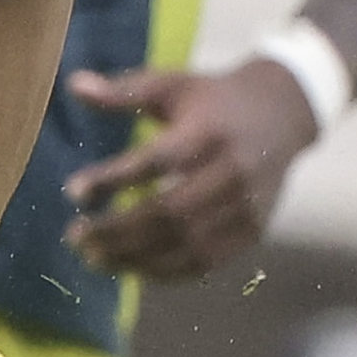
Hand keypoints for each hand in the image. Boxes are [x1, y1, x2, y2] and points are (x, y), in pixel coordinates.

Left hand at [62, 56, 320, 281]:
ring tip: (93, 257)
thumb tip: (73, 85)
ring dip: (135, 257)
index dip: (114, 179)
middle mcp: (232, 172)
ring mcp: (246, 207)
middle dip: (118, 230)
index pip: (158, 161)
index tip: (73, 191)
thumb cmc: (214, 99)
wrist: (283, 115)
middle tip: (75, 237)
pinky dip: (165, 271)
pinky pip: (206, 261)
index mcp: (210, 131)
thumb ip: (123, 91)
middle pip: (170, 212)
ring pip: (186, 244)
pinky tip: (130, 267)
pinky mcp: (252, 231)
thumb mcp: (172, 85)